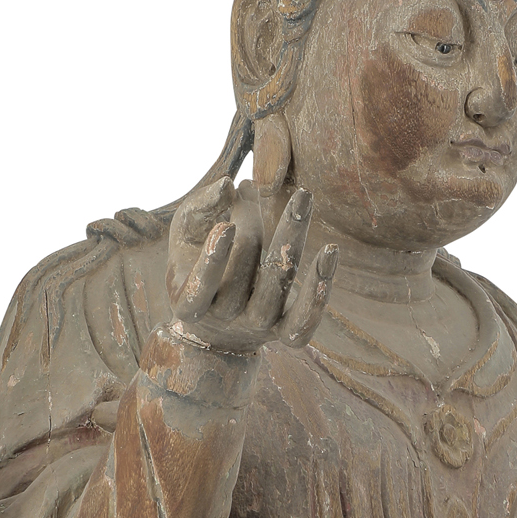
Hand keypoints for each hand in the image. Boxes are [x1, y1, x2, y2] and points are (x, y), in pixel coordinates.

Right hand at [165, 177, 335, 355]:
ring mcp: (257, 326)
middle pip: (241, 274)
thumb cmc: (197, 260)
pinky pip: (304, 322)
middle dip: (248, 227)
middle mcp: (225, 319)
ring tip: (302, 202)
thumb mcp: (187, 233)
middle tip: (254, 189)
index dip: (213, 260)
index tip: (226, 227)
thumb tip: (228, 185)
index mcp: (189, 303)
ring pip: (276, 288)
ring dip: (289, 243)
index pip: (201, 285)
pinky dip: (318, 293)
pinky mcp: (285, 332)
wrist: (218, 323)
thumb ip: (200, 208)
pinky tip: (329, 254)